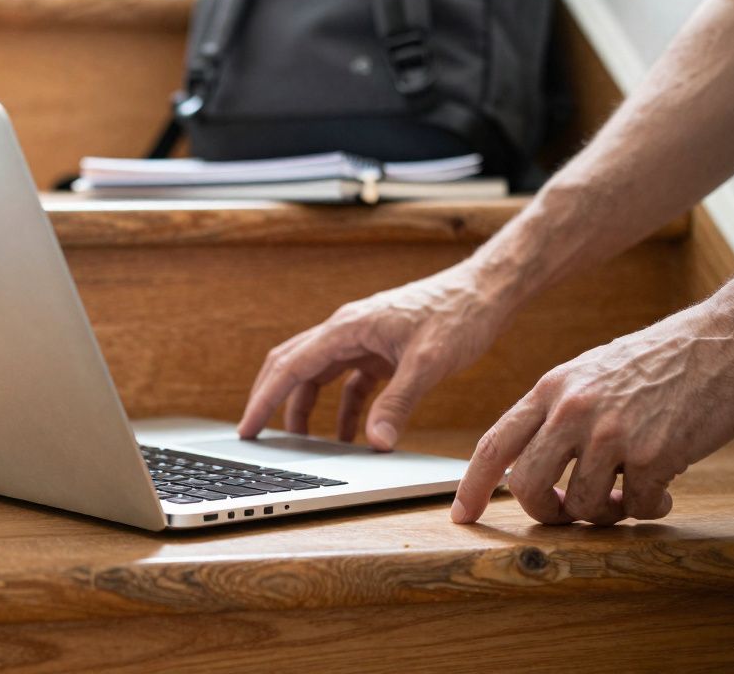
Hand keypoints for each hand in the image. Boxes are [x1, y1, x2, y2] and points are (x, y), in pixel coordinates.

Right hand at [237, 262, 513, 448]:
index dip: (265, 399)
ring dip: (308, 408)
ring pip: (319, 375)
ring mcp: (363, 340)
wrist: (485, 291)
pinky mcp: (381, 350)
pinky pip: (350, 383)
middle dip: (272, 401)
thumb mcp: (427, 363)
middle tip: (255, 434)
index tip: (248, 427)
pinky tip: (352, 436)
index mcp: (347, 328)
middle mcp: (347, 331)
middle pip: (292, 366)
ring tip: (303, 444)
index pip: (291, 366)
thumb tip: (375, 442)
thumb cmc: (458, 314)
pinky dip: (345, 409)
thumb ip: (397, 404)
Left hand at [452, 296, 733, 525]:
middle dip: (544, 512)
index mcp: (550, 389)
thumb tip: (525, 466)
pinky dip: (648, 508)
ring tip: (627, 494)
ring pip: (580, 504)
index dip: (471, 486)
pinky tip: (663, 491)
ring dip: (605, 512)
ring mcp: (610, 431)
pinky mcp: (653, 453)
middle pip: (525, 485)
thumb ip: (554, 414)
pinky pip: (634, 506)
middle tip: (568, 513)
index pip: (493, 444)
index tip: (461, 516)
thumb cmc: (657, 363)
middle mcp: (572, 409)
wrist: (722, 343)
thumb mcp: (588, 375)